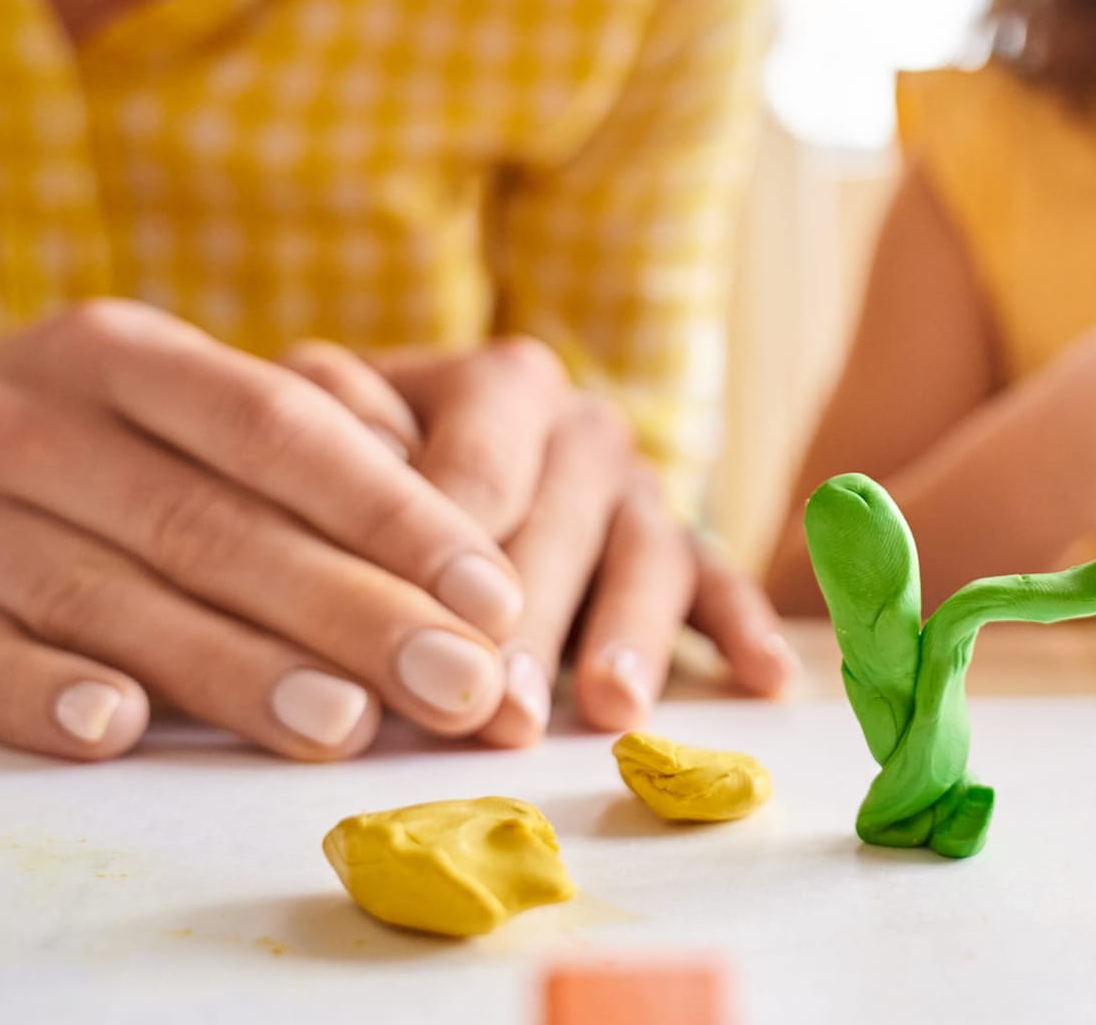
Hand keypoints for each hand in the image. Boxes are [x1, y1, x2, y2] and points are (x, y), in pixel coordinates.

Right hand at [0, 302, 522, 761]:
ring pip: (112, 598)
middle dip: (353, 611)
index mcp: (125, 357)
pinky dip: (43, 691)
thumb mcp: (187, 402)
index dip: (395, 516)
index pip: (281, 430)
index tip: (494, 597)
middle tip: (460, 686)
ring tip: (348, 725)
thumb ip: (316, 442)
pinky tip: (122, 729)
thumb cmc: (103, 441)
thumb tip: (457, 529)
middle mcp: (35, 421)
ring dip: (235, 668)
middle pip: (214, 524)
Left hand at [285, 337, 796, 745]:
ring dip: (629, 635)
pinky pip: (720, 584)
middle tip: (500, 714)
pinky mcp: (683, 547)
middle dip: (531, 623)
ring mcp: (638, 489)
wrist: (433, 460)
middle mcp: (582, 425)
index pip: (479, 468)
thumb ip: (334, 428)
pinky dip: (744, 630)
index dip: (447, 555)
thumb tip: (362, 458)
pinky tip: (767, 679)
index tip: (417, 634)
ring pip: (647, 558)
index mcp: (499, 381)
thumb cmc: (360, 465)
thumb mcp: (328, 422)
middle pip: (564, 523)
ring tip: (611, 710)